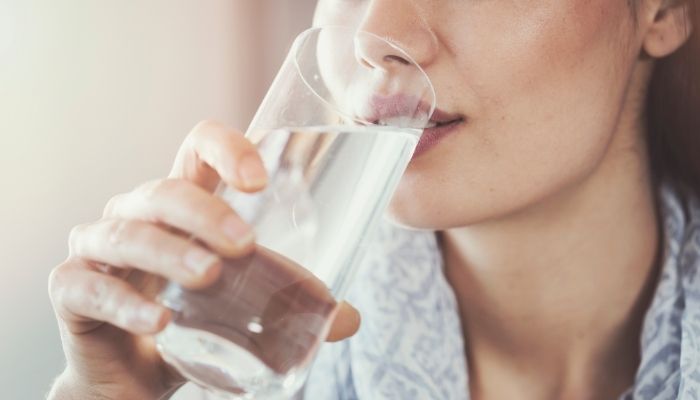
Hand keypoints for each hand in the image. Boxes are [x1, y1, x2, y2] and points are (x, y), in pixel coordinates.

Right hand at [47, 121, 360, 399]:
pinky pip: (89, 286)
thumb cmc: (191, 321)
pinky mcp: (72, 289)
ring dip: (170, 253)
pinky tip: (160, 322)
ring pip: (128, 234)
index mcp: (181, 207)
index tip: (260, 180)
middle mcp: (136, 215)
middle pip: (164, 191)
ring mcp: (98, 248)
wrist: (134, 376)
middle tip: (244, 245)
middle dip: (205, 213)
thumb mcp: (241, 304)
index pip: (196, 151)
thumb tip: (347, 319)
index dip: (226, 148)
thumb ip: (288, 303)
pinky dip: (125, 302)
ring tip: (209, 277)